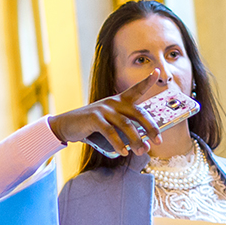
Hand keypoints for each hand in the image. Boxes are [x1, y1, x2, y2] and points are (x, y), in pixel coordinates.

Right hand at [49, 70, 163, 156]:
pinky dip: (118, 144)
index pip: (136, 89)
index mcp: (119, 100)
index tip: (157, 72)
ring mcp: (104, 109)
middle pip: (138, 112)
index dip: (147, 81)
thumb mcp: (111, 126)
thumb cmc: (93, 126)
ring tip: (141, 151)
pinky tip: (124, 152)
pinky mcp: (94, 118)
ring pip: (126, 125)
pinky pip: (110, 132)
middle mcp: (114, 102)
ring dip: (136, 140)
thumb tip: (144, 147)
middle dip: (151, 127)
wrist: (67, 125)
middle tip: (158, 141)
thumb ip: (127, 134)